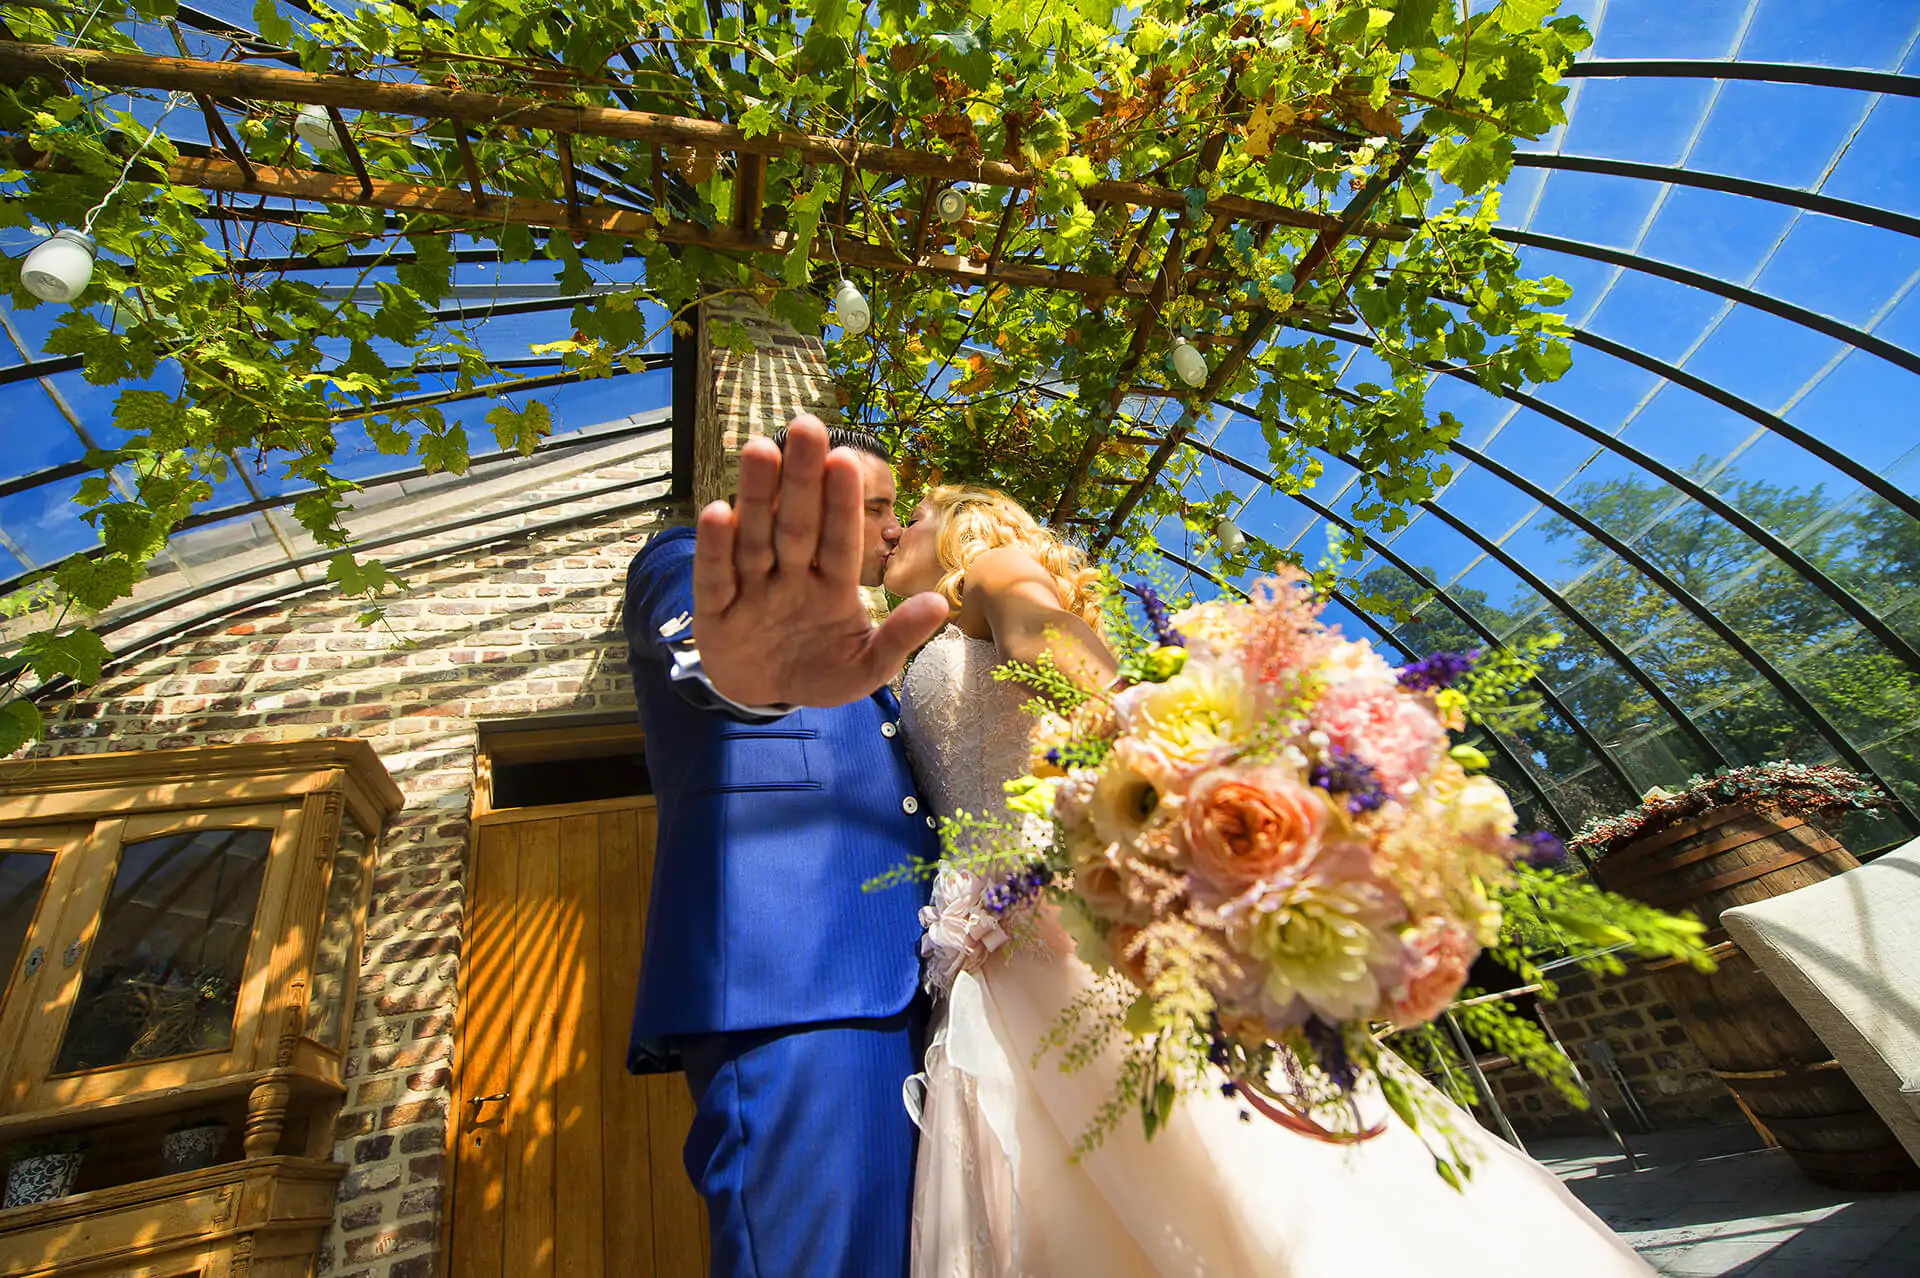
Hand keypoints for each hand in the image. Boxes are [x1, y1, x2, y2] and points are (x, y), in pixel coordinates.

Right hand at [692, 415, 949, 707]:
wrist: (765, 694)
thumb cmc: (821, 671)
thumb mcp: (866, 668)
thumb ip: (898, 639)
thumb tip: (939, 605)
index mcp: (832, 585)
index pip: (839, 539)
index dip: (842, 501)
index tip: (846, 458)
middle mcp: (791, 575)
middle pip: (797, 523)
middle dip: (800, 476)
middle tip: (808, 425)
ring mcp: (752, 588)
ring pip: (755, 536)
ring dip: (756, 495)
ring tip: (760, 447)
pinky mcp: (716, 609)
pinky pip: (716, 577)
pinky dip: (716, 548)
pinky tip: (717, 511)